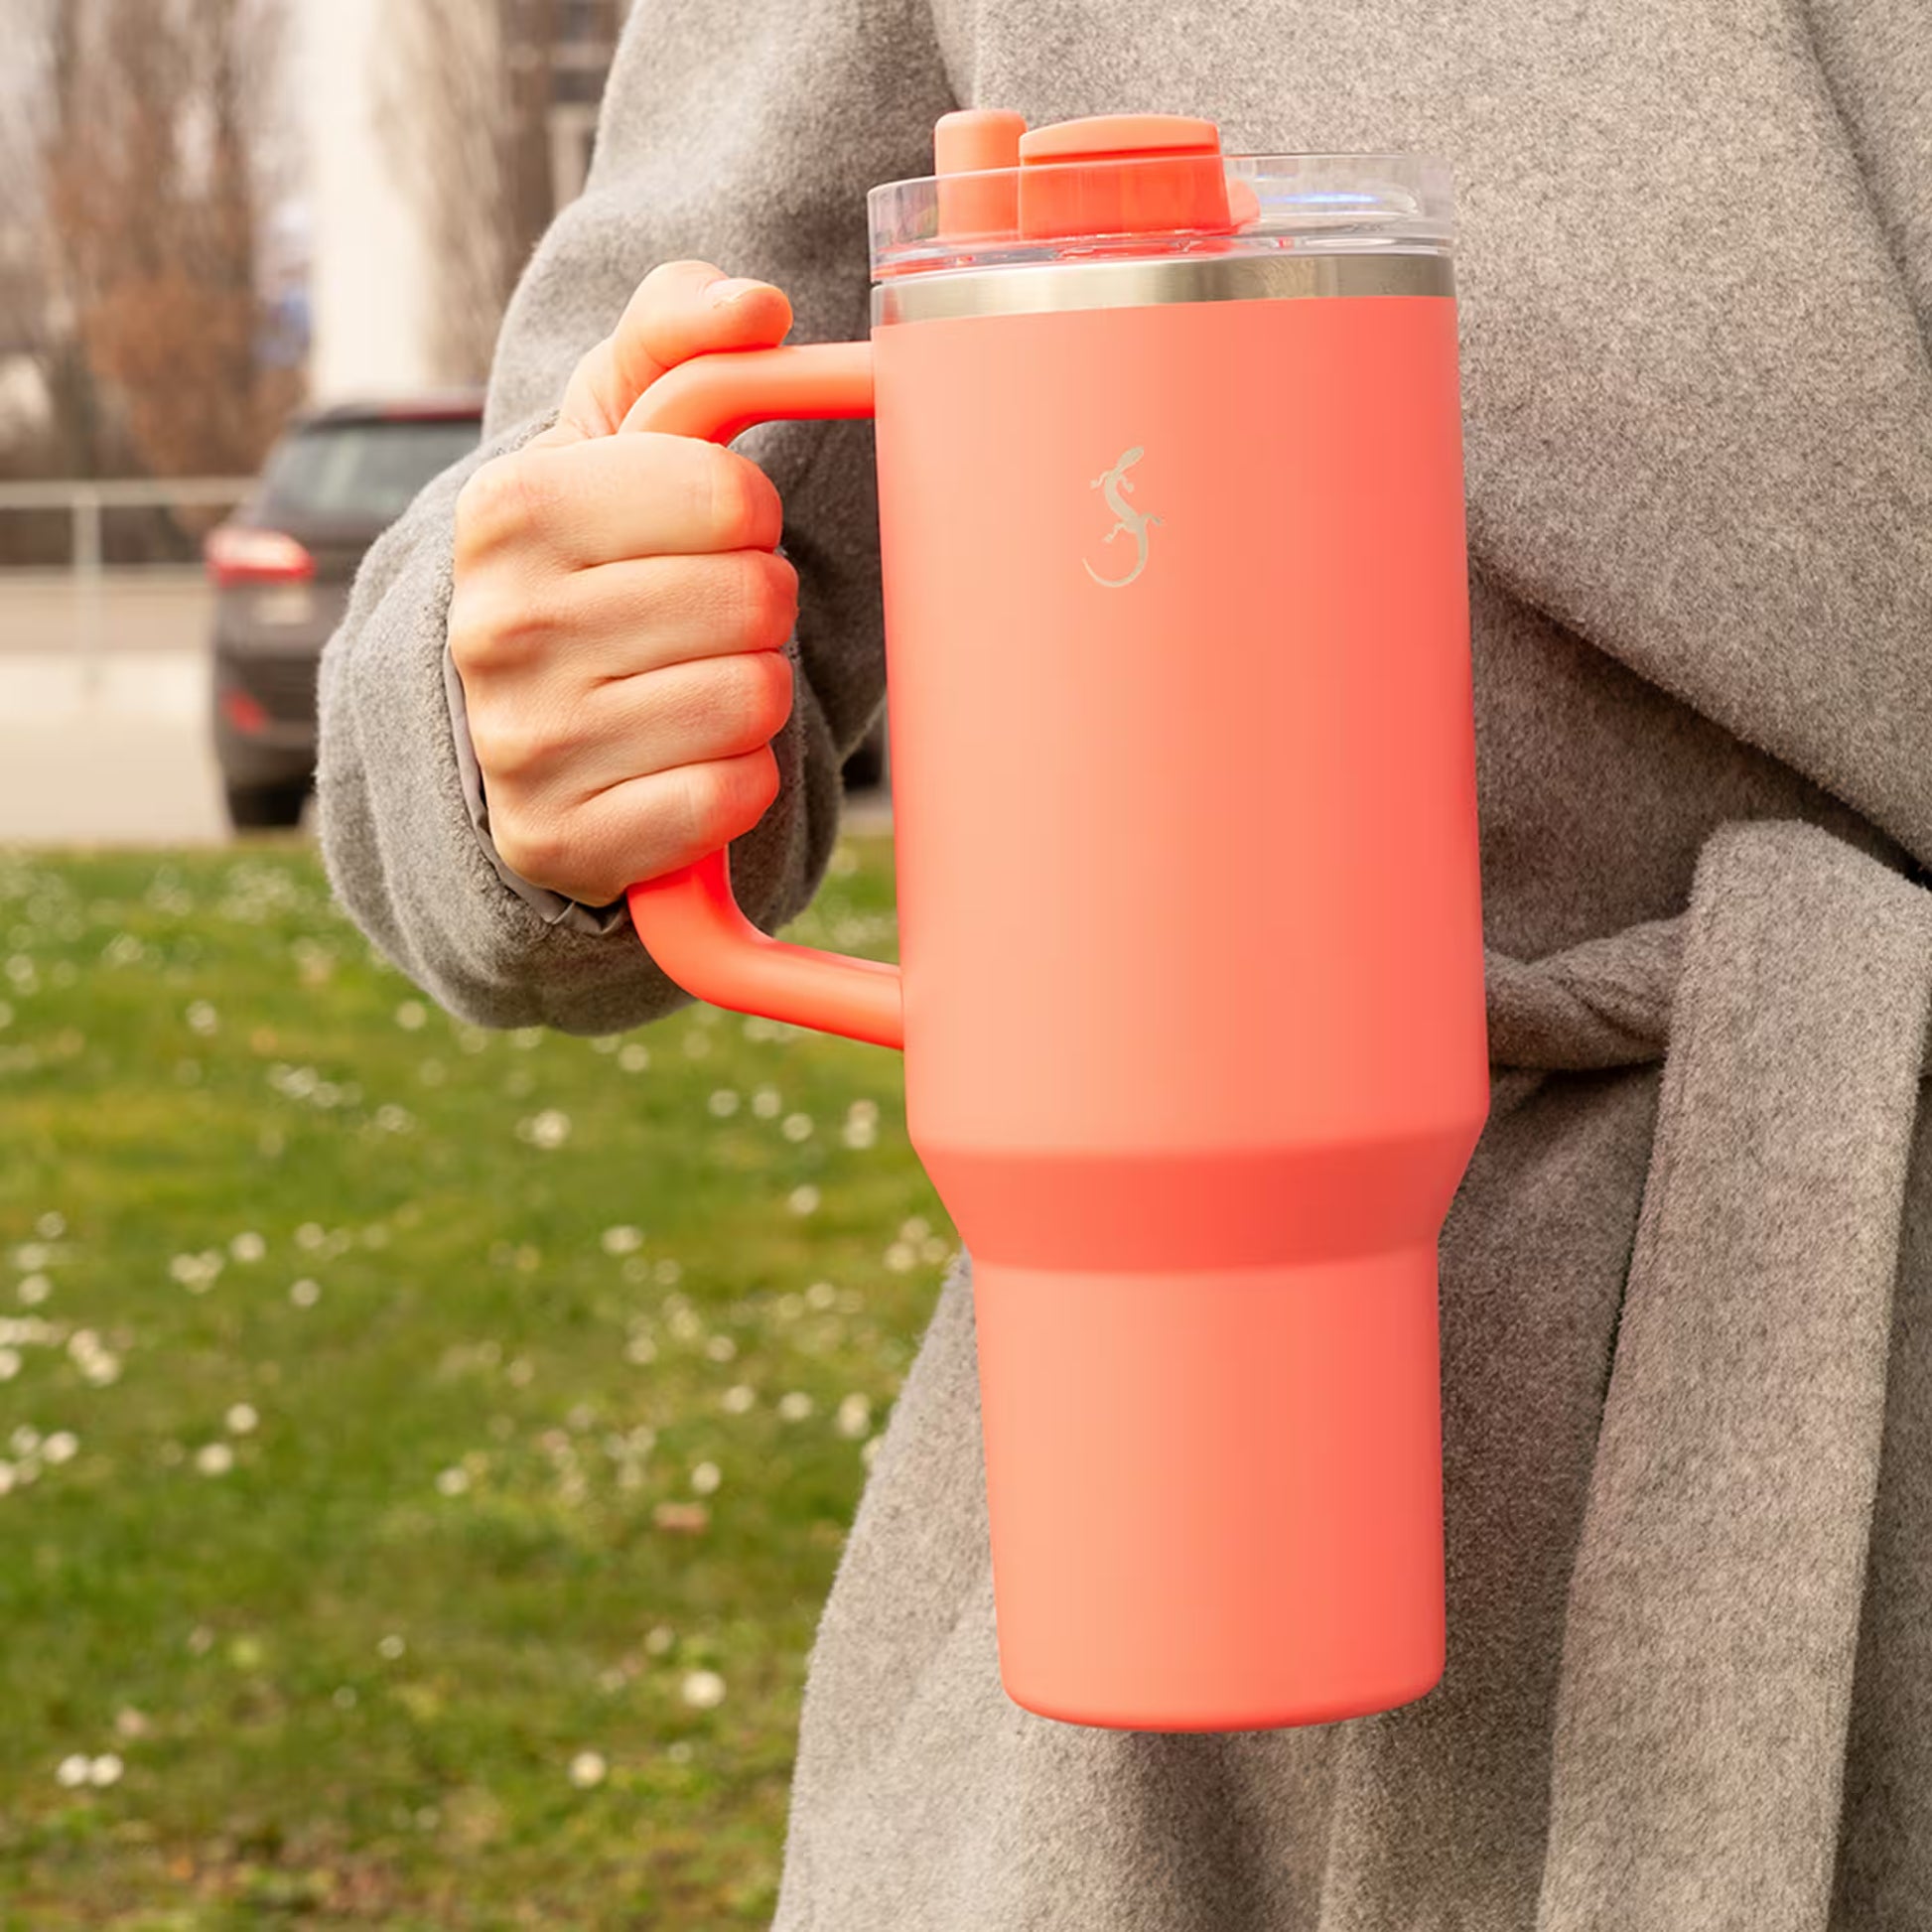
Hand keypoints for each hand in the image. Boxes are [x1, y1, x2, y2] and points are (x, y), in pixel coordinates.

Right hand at [449, 260, 800, 905]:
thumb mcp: (612, 433)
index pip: (729, 494)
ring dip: (751, 693)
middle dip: (757, 606)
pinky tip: (684, 761)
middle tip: (702, 618)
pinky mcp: (564, 843)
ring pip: (753, 701)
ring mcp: (524, 748)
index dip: (747, 513)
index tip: (708, 532)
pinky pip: (731, 797)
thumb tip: (754, 307)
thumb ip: (674, 336)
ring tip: (689, 684)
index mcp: (509, 511)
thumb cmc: (592, 559)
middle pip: (753, 600)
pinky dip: (737, 781)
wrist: (517, 721)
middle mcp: (498, 630)